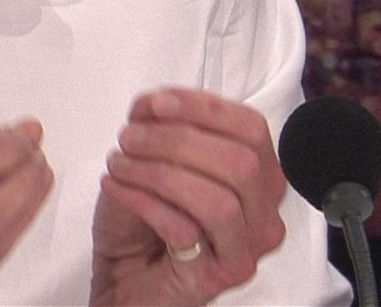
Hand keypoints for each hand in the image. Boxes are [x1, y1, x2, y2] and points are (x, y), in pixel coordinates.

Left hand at [89, 89, 288, 305]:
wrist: (127, 277)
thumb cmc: (147, 220)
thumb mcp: (151, 157)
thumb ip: (159, 123)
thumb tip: (153, 102)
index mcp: (260, 176)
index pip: (252, 129)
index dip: (205, 109)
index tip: (157, 103)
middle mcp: (263, 214)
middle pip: (240, 163)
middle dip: (178, 141)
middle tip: (130, 137)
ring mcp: (245, 250)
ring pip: (219, 201)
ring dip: (159, 173)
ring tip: (119, 164)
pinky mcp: (218, 278)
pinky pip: (186, 232)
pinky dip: (143, 202)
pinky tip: (117, 188)